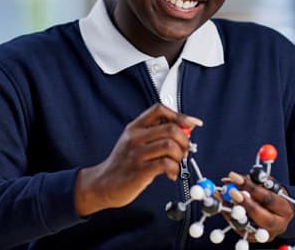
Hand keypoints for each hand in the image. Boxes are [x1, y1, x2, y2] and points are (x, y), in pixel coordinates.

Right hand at [74, 103, 202, 216]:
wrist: (102, 183)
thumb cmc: (122, 164)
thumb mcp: (134, 142)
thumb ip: (155, 134)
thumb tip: (184, 129)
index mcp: (134, 128)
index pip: (159, 110)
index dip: (180, 115)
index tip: (192, 124)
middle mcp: (135, 138)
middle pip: (170, 128)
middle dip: (185, 140)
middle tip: (185, 151)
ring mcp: (136, 154)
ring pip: (170, 145)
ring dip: (181, 156)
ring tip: (177, 163)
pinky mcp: (139, 171)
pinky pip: (166, 164)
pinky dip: (174, 169)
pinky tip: (171, 174)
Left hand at [222, 171, 293, 241]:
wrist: (279, 214)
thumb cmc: (273, 195)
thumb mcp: (269, 185)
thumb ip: (254, 180)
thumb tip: (232, 178)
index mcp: (285, 209)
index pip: (267, 198)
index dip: (250, 187)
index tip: (235, 177)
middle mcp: (278, 225)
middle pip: (260, 216)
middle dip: (243, 202)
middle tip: (230, 191)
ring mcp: (266, 234)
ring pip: (247, 226)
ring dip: (231, 210)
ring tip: (221, 196)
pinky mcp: (254, 238)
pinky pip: (239, 230)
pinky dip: (229, 217)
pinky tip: (223, 206)